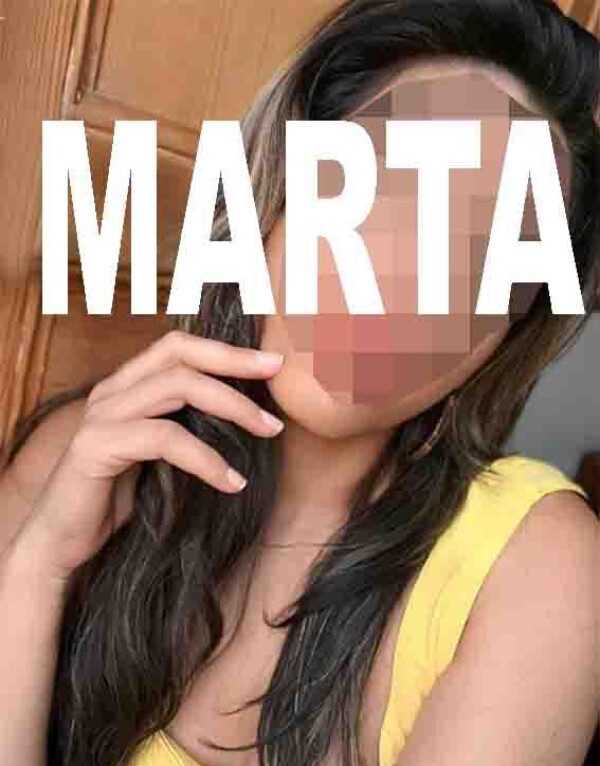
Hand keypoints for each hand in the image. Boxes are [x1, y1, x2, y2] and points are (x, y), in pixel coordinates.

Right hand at [12, 330, 283, 579]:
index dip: (227, 349)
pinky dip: (206, 458)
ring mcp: (101, 415)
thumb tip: (248, 417)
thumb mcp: (160, 454)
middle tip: (278, 378)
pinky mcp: (95, 446)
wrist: (62, 541)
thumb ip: (186, 426)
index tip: (272, 364)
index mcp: (128, 386)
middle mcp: (112, 391)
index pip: (179, 347)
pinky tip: (232, 482)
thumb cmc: (117, 497)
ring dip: (233, 407)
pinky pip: (165, 438)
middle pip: (180, 355)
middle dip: (235, 363)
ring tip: (270, 431)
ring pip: (177, 388)